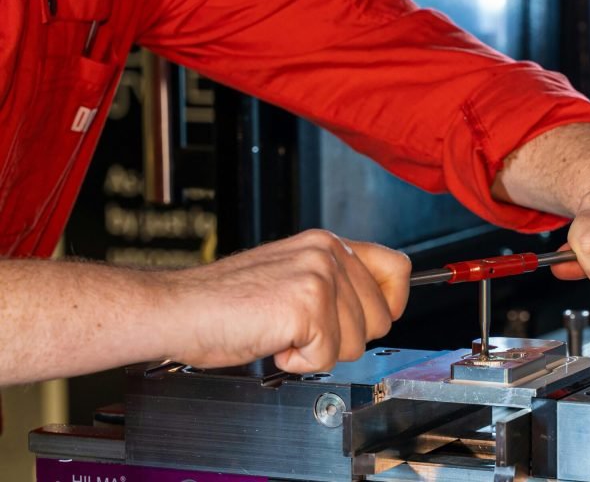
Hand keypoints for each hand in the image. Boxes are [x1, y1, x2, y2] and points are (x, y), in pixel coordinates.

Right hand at [157, 229, 410, 372]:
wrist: (177, 309)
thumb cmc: (224, 302)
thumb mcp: (291, 278)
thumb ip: (333, 284)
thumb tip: (378, 308)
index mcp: (326, 243)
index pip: (397, 267)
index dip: (393, 302)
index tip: (372, 319)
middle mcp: (327, 253)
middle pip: (382, 318)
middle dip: (345, 338)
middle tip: (301, 330)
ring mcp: (319, 277)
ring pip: (357, 342)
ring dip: (318, 351)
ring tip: (281, 332)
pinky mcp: (306, 306)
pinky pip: (326, 358)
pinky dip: (298, 362)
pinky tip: (272, 341)